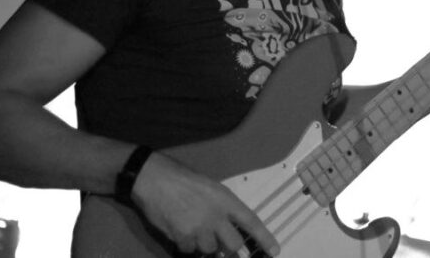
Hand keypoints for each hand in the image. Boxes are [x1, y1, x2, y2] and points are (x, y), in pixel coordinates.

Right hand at [131, 152, 279, 256]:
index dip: (264, 238)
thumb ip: (222, 208)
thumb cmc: (183, 179)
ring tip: (193, 226)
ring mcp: (199, 228)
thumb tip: (227, 229)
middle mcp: (216, 216)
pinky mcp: (182, 238)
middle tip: (220, 241)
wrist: (154, 179)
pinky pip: (189, 250)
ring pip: (210, 249)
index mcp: (226, 200)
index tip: (274, 251)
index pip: (251, 221)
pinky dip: (185, 244)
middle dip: (229, 247)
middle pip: (234, 245)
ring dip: (203, 244)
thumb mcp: (210, 188)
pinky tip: (179, 228)